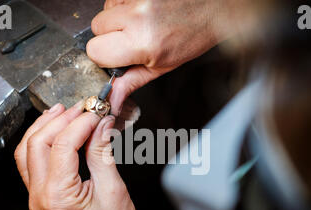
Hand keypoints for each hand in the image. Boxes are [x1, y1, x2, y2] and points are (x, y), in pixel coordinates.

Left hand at [14, 102, 142, 209]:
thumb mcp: (113, 189)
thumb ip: (102, 152)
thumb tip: (101, 123)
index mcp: (58, 196)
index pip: (63, 145)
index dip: (81, 122)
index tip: (97, 111)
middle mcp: (40, 197)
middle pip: (38, 143)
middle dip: (60, 120)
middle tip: (83, 107)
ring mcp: (36, 198)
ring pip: (27, 151)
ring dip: (43, 128)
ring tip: (64, 111)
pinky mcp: (39, 197)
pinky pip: (30, 163)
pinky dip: (40, 143)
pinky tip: (53, 132)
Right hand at [87, 0, 234, 111]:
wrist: (215, 5)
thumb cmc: (194, 35)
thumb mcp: (163, 66)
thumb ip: (132, 81)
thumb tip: (112, 99)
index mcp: (144, 42)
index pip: (95, 50)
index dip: (104, 55)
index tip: (116, 55)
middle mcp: (139, 15)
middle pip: (96, 27)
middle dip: (110, 34)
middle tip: (133, 37)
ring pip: (105, 9)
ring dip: (119, 15)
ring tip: (144, 20)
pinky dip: (127, 2)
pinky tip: (145, 8)